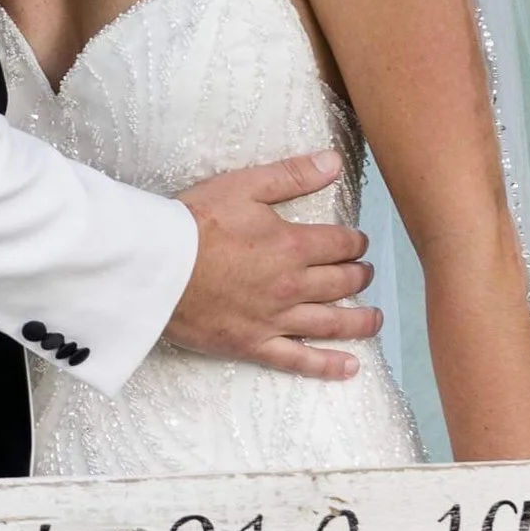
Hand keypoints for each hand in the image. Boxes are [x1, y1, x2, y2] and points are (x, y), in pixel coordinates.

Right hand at [167, 154, 380, 379]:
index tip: (358, 241)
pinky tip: (350, 368)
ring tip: (375, 319)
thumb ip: (292, 176)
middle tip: (365, 273)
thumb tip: (334, 162)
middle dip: (359, 275)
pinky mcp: (253, 344)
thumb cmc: (194, 222)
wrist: (154, 268)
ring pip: (331, 323)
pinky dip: (327, 366)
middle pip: (342, 282)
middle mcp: (293, 285)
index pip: (341, 243)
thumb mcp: (244, 186)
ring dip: (359, 321)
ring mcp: (275, 319)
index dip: (355, 241)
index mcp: (293, 245)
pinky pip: (298, 360)